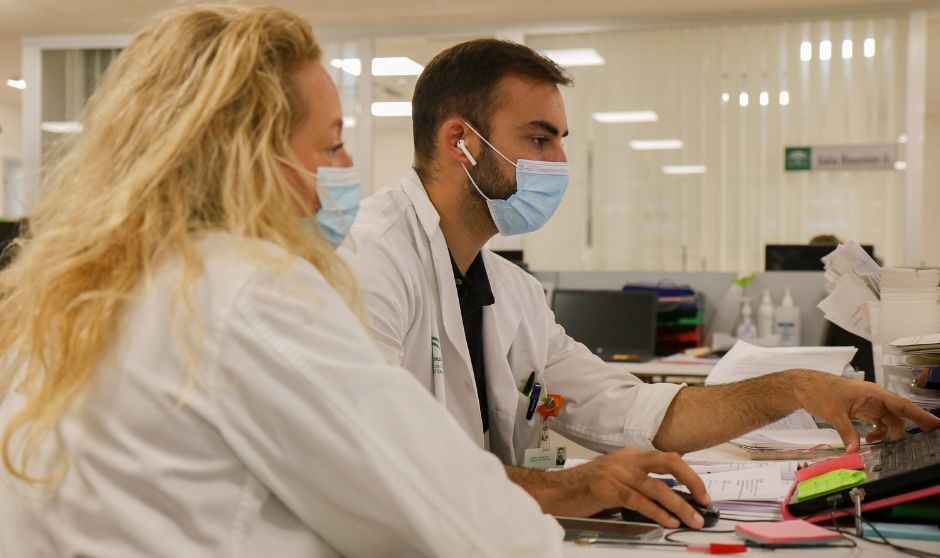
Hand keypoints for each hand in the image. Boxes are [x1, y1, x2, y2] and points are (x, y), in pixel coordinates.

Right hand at [513, 448, 708, 527]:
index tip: (701, 491)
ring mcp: (617, 472)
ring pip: (657, 487)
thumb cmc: (585, 489)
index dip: (688, 474)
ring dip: (679, 505)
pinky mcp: (607, 488)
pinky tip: (668, 521)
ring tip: (692, 519)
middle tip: (704, 500)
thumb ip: (639, 485)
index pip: (667, 459)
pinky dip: (657, 512)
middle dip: (691, 480)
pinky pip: (638, 501)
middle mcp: (626, 460)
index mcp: (630, 456)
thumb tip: (668, 501)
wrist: (556, 491)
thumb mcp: (616, 479)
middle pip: (668, 462)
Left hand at [792, 370, 939, 451]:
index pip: (902, 405)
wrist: (802, 386)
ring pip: (888, 420)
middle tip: (918, 443)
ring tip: (884, 446)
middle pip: (898, 415)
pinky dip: (877, 432)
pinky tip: (870, 440)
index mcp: (872, 393)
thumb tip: (854, 450)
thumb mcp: (833, 413)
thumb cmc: (819, 391)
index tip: (936, 424)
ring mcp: (868, 403)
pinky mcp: (861, 409)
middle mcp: (874, 398)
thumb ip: (846, 432)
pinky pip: (877, 422)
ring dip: (889, 434)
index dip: (921, 415)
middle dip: (908, 429)